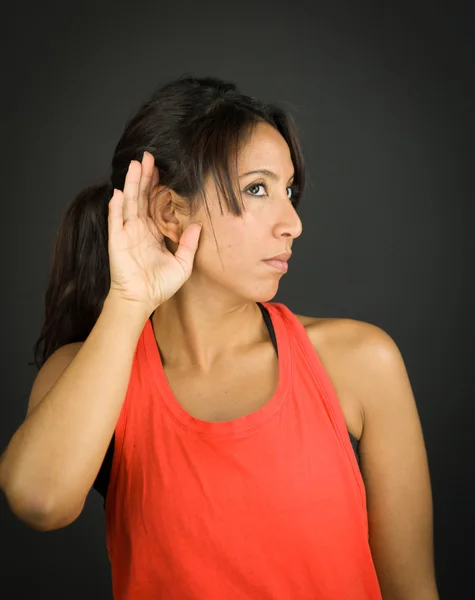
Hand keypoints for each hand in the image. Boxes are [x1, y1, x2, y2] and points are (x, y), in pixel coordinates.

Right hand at [107, 152, 201, 312]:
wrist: (142, 299)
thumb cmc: (160, 285)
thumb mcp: (183, 264)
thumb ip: (189, 244)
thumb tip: (198, 225)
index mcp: (153, 232)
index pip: (155, 203)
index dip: (157, 186)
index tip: (163, 169)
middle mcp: (139, 229)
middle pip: (141, 196)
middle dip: (145, 176)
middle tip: (148, 156)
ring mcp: (127, 233)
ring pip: (129, 202)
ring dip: (131, 183)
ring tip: (135, 164)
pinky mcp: (117, 241)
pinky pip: (116, 221)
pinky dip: (116, 206)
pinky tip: (119, 192)